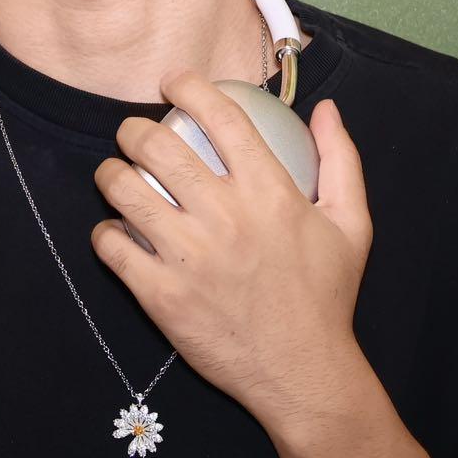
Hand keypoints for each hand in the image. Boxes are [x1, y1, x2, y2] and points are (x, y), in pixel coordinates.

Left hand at [90, 71, 373, 429]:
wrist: (303, 373)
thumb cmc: (326, 297)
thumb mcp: (352, 225)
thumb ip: (342, 160)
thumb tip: (325, 110)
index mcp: (269, 191)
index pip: (220, 117)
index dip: (188, 87)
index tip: (174, 84)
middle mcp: (224, 215)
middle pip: (156, 145)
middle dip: (133, 129)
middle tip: (133, 135)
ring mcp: (188, 256)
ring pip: (124, 189)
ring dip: (111, 173)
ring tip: (115, 175)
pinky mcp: (161, 294)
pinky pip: (111, 246)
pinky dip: (105, 233)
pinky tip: (115, 232)